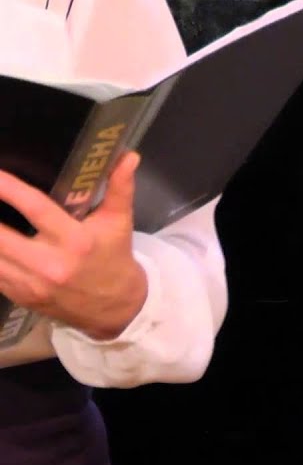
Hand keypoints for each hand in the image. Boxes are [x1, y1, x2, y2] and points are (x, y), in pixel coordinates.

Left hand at [0, 151, 146, 338]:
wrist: (116, 308)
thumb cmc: (114, 256)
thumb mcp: (119, 222)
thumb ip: (120, 188)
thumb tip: (128, 156)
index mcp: (76, 242)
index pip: (36, 209)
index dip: (10, 189)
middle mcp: (51, 265)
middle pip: (1, 237)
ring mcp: (32, 284)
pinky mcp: (20, 296)